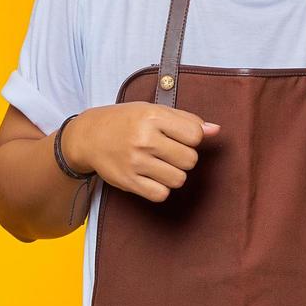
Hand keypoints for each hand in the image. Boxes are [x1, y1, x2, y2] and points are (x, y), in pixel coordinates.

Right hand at [62, 103, 221, 202]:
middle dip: (184, 157)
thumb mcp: (154, 111)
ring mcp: (135, 162)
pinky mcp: (128, 182)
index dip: (192, 138)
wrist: (89, 136)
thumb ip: (186, 120)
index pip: (195, 135)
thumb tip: (216, 130)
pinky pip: (161, 194)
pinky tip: (151, 177)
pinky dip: (160, 188)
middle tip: (167, 152)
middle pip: (190, 160)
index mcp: (152, 116)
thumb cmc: (126, 121)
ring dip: (173, 174)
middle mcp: (144, 139)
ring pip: (179, 179)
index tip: (179, 137)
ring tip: (159, 164)